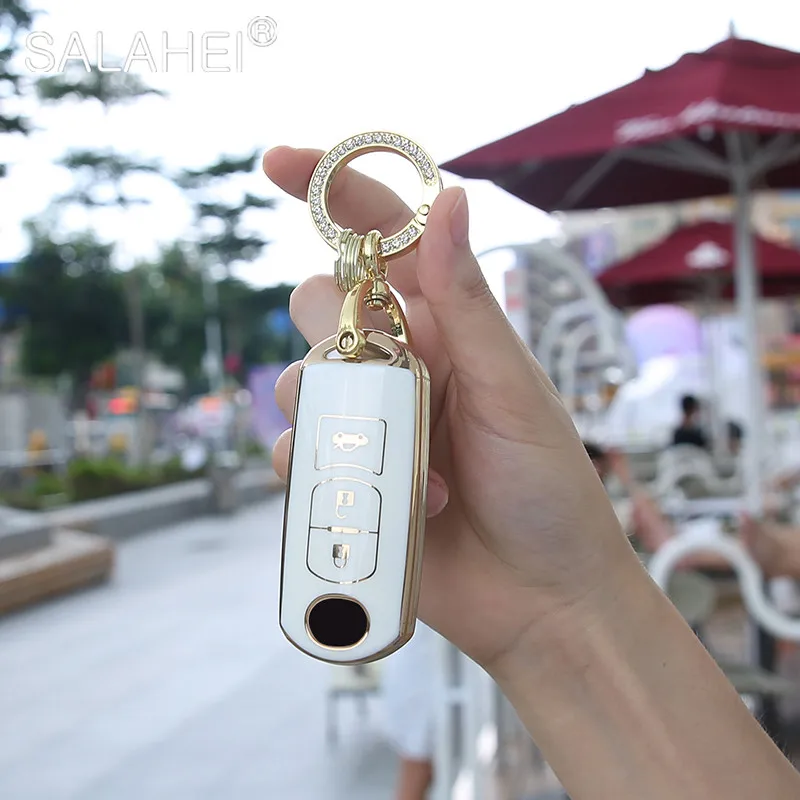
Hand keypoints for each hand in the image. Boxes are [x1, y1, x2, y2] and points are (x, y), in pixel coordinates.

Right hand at [264, 146, 638, 671]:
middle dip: (325, 328)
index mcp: (446, 329)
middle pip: (318, 306)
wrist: (542, 598)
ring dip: (331, 415)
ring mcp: (369, 423)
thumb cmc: (547, 489)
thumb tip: (448, 199)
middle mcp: (400, 366)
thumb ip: (469, 303)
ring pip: (295, 381)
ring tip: (412, 465)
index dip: (330, 190)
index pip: (380, 240)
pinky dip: (318, 472)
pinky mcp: (345, 479)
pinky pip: (289, 453)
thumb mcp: (513, 391)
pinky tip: (388, 503)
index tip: (277, 161)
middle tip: (377, 375)